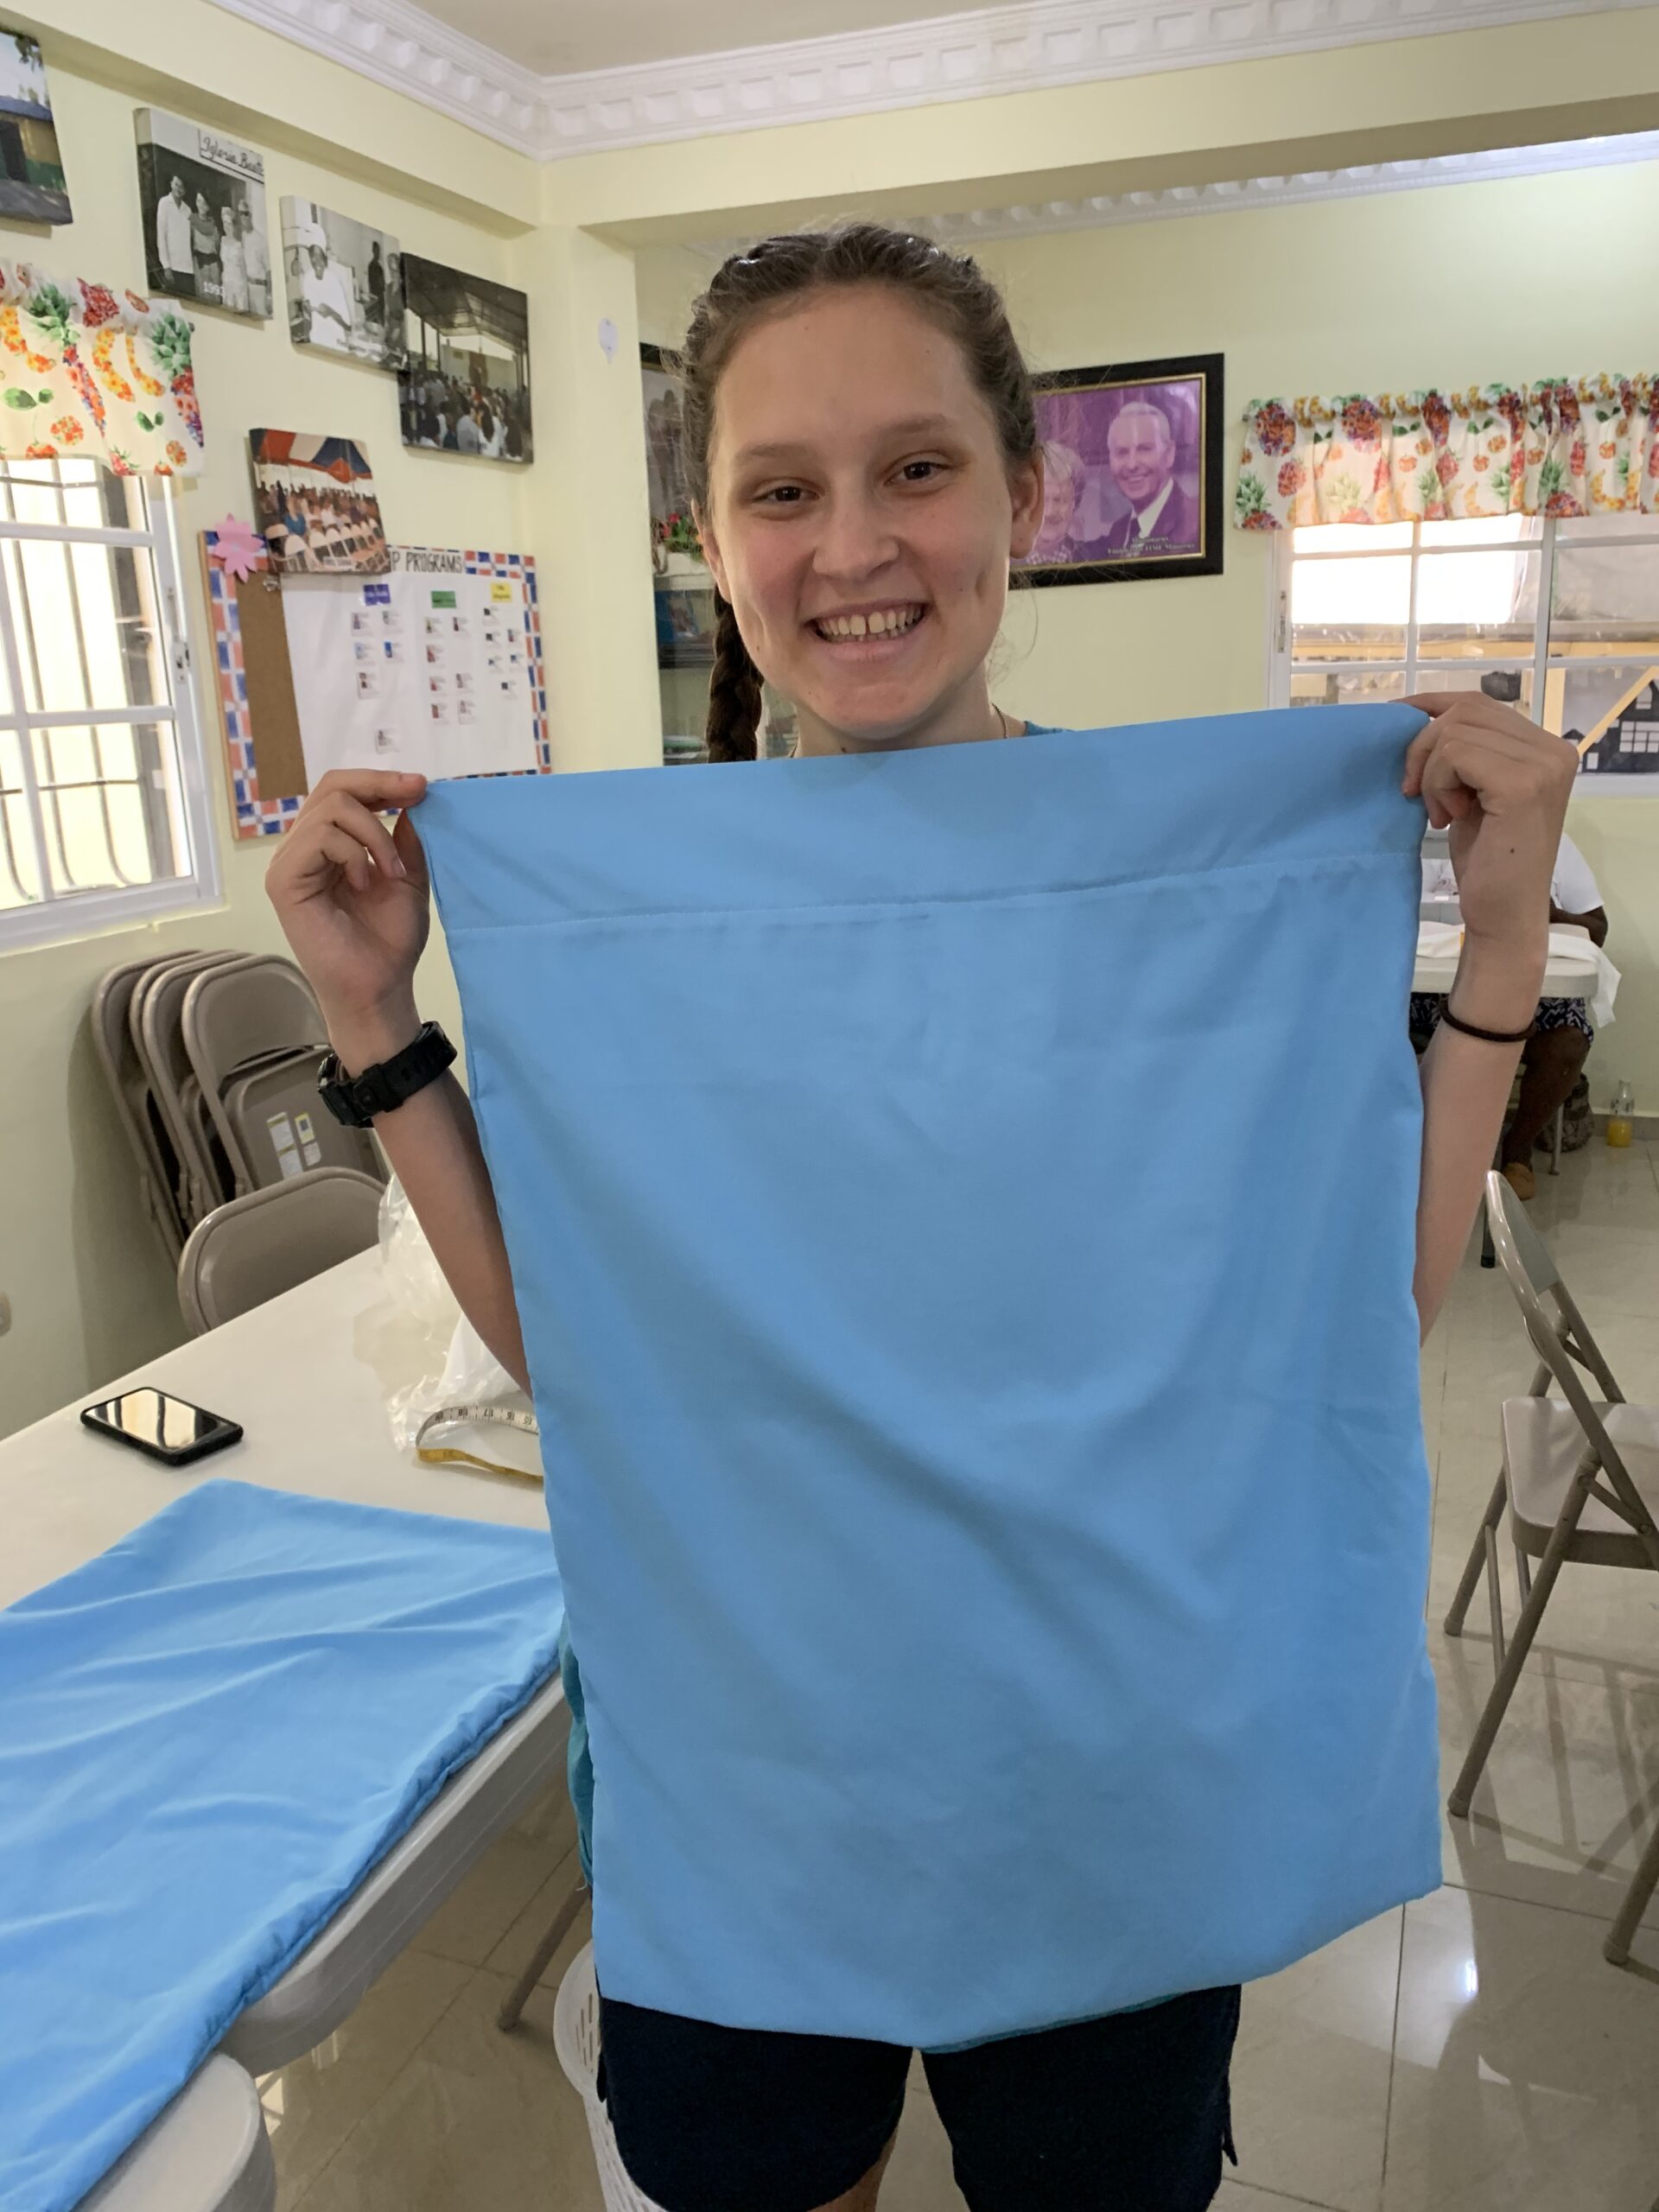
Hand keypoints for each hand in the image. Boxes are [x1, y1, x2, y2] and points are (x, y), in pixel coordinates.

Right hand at [265, 769, 429, 1045]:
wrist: (379, 988)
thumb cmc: (390, 942)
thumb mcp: (407, 877)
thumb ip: (405, 838)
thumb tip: (411, 795)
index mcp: (330, 846)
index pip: (343, 792)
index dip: (381, 782)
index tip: (420, 786)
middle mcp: (304, 849)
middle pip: (331, 786)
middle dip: (379, 785)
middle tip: (416, 794)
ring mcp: (290, 863)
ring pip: (330, 807)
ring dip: (374, 833)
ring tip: (392, 871)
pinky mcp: (283, 881)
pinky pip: (319, 837)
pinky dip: (353, 853)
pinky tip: (365, 884)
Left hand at [1401, 694, 1575, 953]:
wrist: (1503, 916)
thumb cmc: (1487, 862)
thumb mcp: (1473, 794)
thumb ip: (1465, 754)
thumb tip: (1415, 717)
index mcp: (1546, 748)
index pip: (1477, 702)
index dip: (1429, 706)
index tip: (1393, 721)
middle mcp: (1553, 749)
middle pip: (1464, 709)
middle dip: (1425, 746)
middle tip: (1417, 793)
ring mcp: (1542, 765)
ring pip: (1454, 731)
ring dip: (1431, 772)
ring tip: (1441, 812)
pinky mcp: (1521, 784)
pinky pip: (1455, 753)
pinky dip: (1437, 783)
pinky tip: (1448, 818)